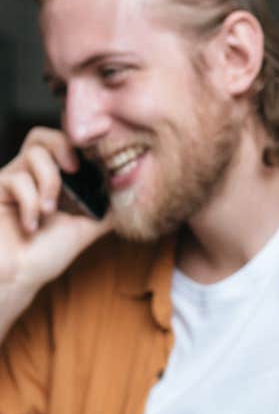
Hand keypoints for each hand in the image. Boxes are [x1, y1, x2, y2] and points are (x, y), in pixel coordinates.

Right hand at [0, 127, 110, 296]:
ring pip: (34, 153)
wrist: (17, 278)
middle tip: (74, 170)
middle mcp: (31, 176)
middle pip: (43, 135)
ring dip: (49, 182)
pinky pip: (17, 180)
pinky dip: (31, 204)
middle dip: (63, 145)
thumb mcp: (85, 228)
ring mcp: (12, 180)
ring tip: (50, 211)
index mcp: (53, 181)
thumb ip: (105, 208)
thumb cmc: (44, 254)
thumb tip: (130, 193)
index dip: (82, 140)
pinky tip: (32, 225)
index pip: (65, 145)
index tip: (101, 140)